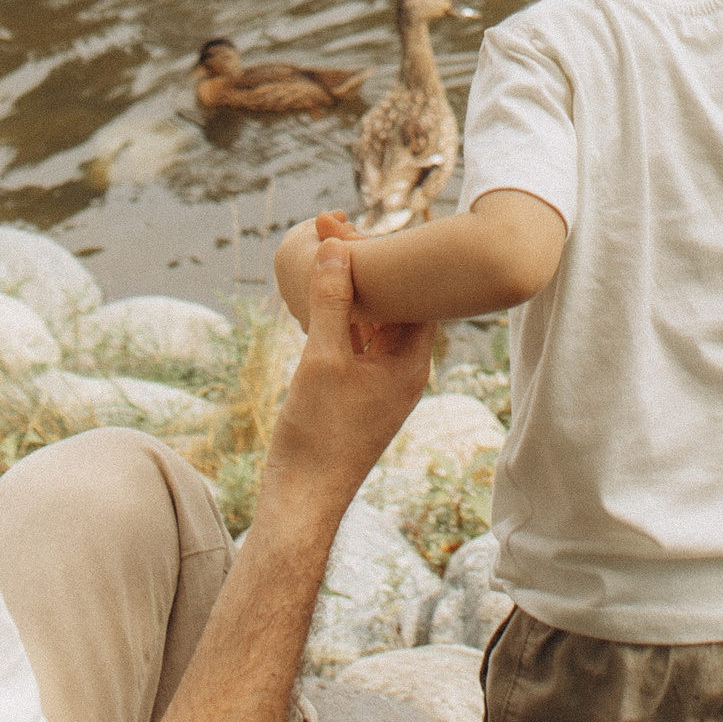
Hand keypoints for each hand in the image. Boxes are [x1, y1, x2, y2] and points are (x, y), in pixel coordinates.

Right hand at [260, 240, 434, 519]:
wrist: (303, 498)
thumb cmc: (317, 434)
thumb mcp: (322, 360)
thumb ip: (331, 303)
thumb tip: (337, 247)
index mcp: (410, 365)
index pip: (419, 296)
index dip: (399, 259)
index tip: (372, 224)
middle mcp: (404, 374)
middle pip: (398, 307)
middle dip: (373, 270)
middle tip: (339, 227)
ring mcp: (381, 386)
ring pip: (375, 326)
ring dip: (354, 294)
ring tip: (328, 252)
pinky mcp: (359, 397)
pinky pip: (358, 346)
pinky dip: (342, 321)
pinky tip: (317, 302)